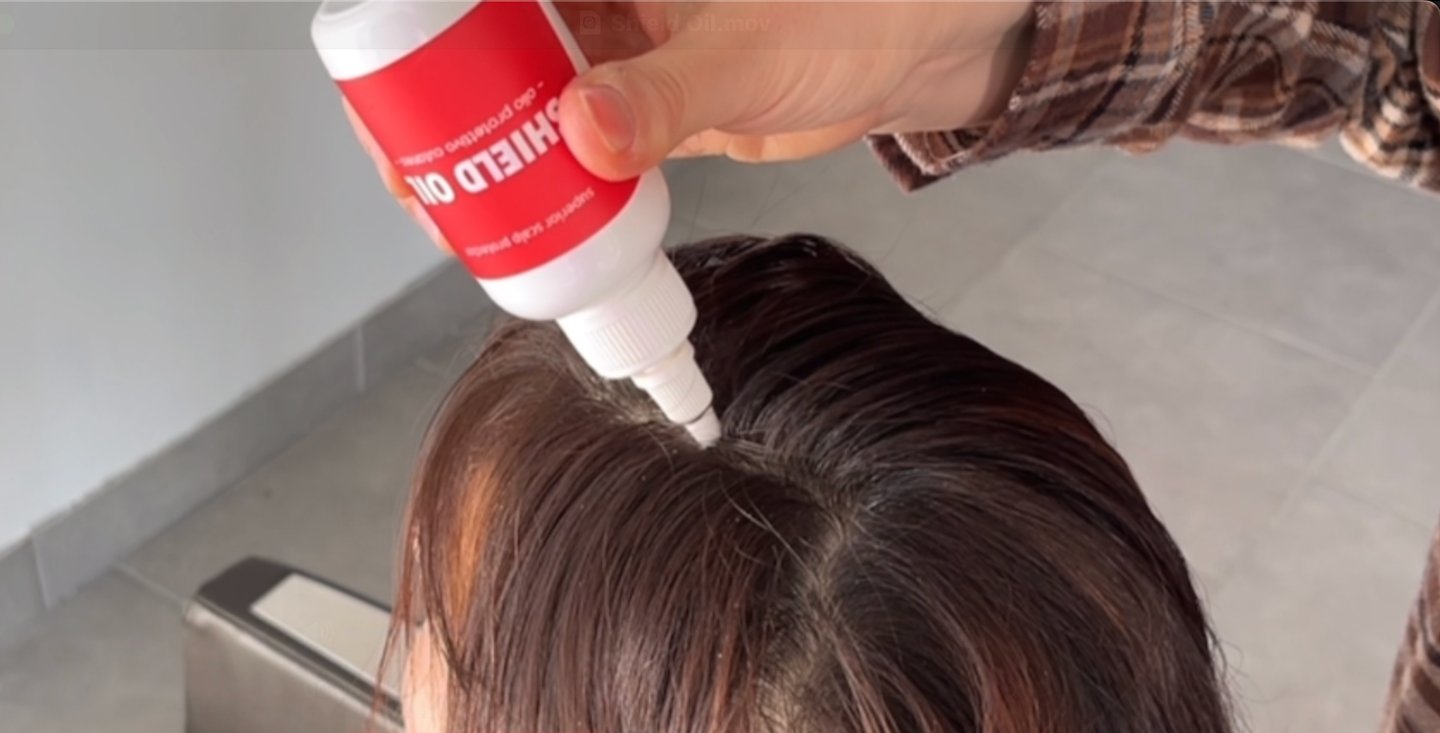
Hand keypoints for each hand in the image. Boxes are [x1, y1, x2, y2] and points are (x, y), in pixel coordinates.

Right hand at [345, 1, 1035, 247]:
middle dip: (441, 110)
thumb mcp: (753, 46)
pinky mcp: (646, 106)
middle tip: (416, 174)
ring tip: (454, 212)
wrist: (917, 51)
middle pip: (487, 49)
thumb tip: (584, 132)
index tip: (399, 92)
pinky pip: (576, 146)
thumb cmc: (858, 7)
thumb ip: (671, 93)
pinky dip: (549, 183)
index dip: (432, 38)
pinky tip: (525, 219)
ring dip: (487, 157)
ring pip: (522, 101)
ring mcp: (620, 51)